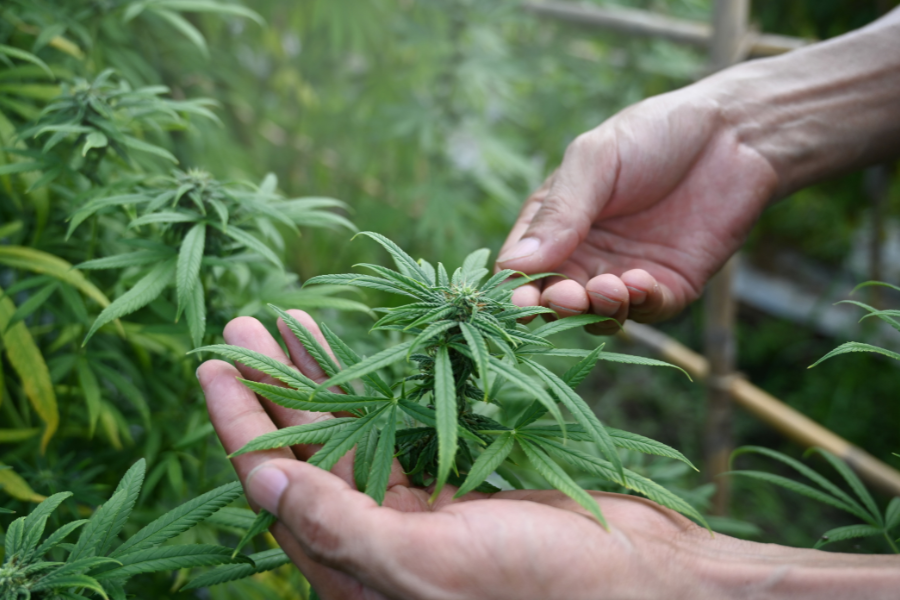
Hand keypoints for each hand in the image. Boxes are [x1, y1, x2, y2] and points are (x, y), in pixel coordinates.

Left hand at [198, 311, 899, 599]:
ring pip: (350, 434)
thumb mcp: (436, 564)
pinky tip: (368, 351)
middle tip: (244, 325)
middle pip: (307, 454)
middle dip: (274, 387)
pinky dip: (380, 387)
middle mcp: (376, 547)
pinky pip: (399, 430)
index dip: (242, 426)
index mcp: (357, 575)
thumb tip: (261, 480)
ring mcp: (416, 517)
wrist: (648, 581)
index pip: (277, 489)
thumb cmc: (547, 583)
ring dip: (321, 377)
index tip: (213, 366)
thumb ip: (344, 529)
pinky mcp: (454, 493)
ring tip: (292, 321)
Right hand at [496, 86, 776, 333]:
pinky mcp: (670, 287)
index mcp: (555, 224)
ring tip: (608, 288)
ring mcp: (625, 274)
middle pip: (556, 299)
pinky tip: (638, 283)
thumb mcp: (593, 161)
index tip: (521, 299)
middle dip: (557, 305)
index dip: (517, 288)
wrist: (734, 133)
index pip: (522, 268)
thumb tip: (514, 264)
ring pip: (599, 314)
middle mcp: (585, 256)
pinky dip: (638, 305)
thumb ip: (558, 212)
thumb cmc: (653, 134)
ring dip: (597, 311)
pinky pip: (646, 310)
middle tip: (566, 296)